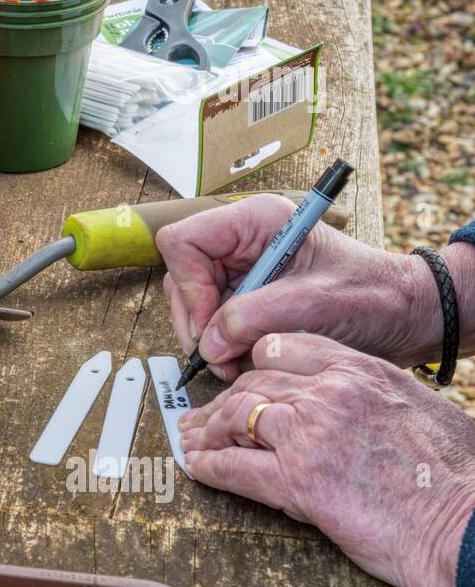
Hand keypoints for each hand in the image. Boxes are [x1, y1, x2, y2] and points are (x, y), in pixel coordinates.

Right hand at [156, 193, 436, 382]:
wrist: (404, 315)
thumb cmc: (372, 297)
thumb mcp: (312, 304)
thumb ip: (252, 319)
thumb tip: (208, 344)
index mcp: (255, 222)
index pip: (184, 242)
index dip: (189, 285)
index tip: (210, 325)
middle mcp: (242, 241)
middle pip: (182, 277)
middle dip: (196, 321)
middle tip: (221, 357)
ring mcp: (242, 269)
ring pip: (192, 303)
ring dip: (208, 339)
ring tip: (236, 364)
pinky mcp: (247, 295)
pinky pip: (212, 321)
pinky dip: (221, 346)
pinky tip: (244, 360)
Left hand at [180, 333, 474, 586]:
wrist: (464, 526)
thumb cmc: (453, 477)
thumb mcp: (415, 410)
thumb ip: (369, 397)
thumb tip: (344, 405)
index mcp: (361, 370)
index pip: (283, 346)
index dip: (255, 366)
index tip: (243, 381)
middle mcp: (330, 392)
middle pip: (253, 382)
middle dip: (223, 401)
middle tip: (204, 417)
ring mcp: (310, 434)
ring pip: (236, 416)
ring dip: (209, 431)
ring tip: (194, 442)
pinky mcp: (297, 480)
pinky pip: (234, 467)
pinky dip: (209, 467)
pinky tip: (198, 469)